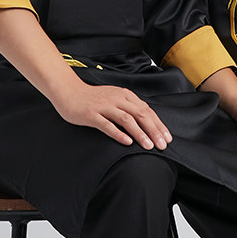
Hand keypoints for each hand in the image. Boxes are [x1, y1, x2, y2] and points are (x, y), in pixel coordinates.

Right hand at [51, 80, 171, 150]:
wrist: (69, 92)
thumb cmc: (93, 98)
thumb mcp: (114, 98)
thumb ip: (128, 107)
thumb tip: (146, 121)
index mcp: (124, 95)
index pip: (147, 109)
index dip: (158, 124)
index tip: (167, 138)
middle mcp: (117, 99)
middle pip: (140, 114)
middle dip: (154, 130)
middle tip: (162, 145)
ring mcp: (104, 106)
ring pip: (127, 119)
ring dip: (140, 133)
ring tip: (149, 146)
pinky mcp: (92, 114)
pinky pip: (107, 125)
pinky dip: (119, 134)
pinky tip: (127, 143)